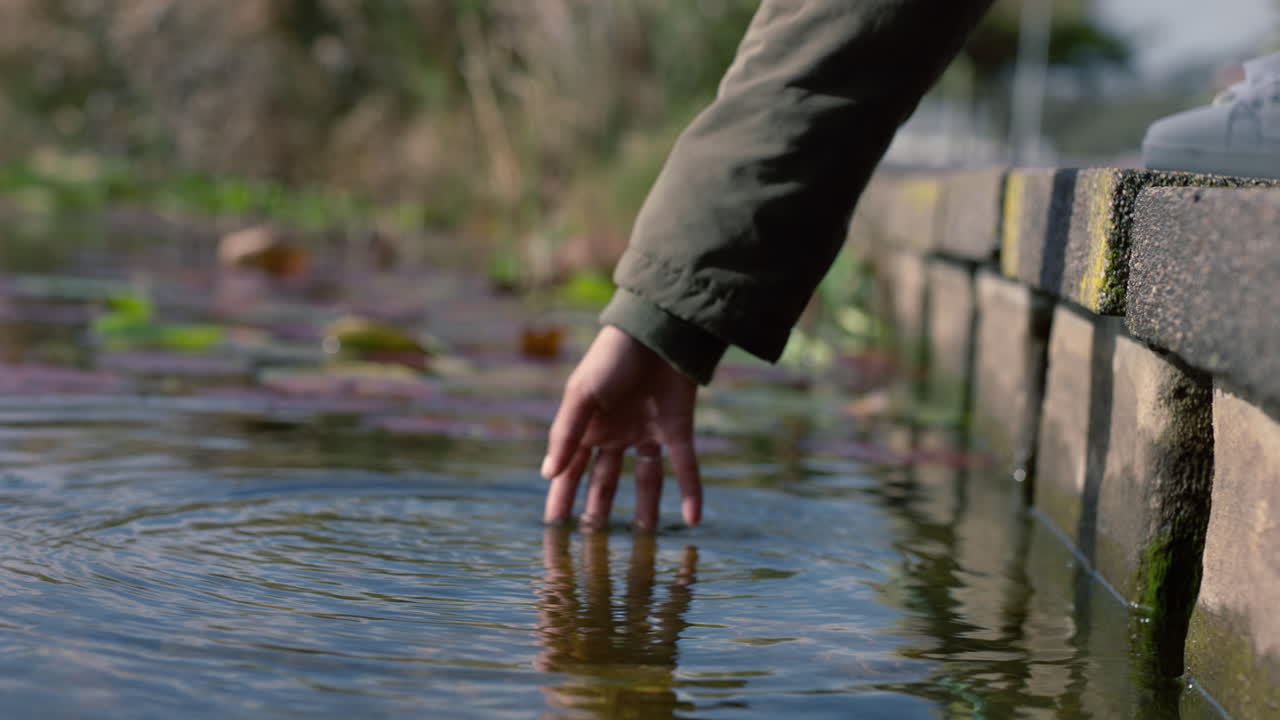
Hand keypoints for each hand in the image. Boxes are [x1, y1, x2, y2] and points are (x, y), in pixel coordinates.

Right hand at [541, 325, 701, 529]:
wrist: (656, 328)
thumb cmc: (611, 356)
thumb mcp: (582, 394)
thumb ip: (566, 435)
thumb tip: (548, 476)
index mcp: (588, 426)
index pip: (570, 471)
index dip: (562, 499)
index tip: (555, 530)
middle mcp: (617, 433)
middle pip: (606, 481)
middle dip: (599, 511)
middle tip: (594, 545)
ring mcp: (647, 432)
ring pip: (647, 480)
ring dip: (647, 509)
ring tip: (645, 541)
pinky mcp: (678, 428)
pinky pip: (684, 466)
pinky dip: (691, 492)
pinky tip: (694, 520)